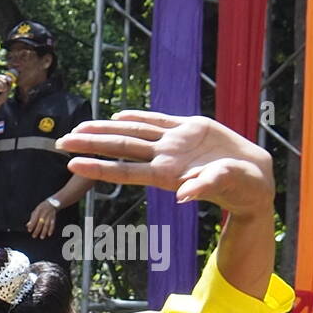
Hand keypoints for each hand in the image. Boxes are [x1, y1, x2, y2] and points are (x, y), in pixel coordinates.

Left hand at [25, 199, 57, 238]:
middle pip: (40, 223)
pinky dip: (51, 230)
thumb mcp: (35, 211)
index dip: (31, 225)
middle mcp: (44, 214)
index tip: (29, 230)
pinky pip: (52, 225)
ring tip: (41, 237)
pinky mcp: (53, 218)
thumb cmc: (41, 208)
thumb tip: (27, 225)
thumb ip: (32, 218)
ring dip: (44, 232)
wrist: (52, 203)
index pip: (34, 219)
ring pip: (46, 225)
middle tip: (34, 236)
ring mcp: (49, 216)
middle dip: (37, 230)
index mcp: (38, 211)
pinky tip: (49, 234)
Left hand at [57, 111, 274, 216]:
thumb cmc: (238, 185)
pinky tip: (117, 116)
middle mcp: (164, 157)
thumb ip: (204, 188)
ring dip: (104, 130)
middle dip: (89, 144)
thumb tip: (185, 195)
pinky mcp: (188, 129)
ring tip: (78, 128)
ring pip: (132, 133)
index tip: (71, 164)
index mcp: (167, 174)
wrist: (252, 176)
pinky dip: (136, 117)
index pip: (123, 170)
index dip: (97, 166)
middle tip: (60, 141)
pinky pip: (157, 121)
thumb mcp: (223, 185)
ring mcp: (173, 143)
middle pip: (119, 148)